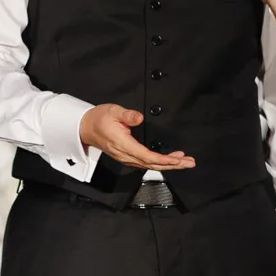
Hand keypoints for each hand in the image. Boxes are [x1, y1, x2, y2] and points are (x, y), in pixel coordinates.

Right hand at [77, 103, 194, 172]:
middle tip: (189, 162)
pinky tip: (170, 160)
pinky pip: (145, 163)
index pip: (146, 156)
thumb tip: (139, 117)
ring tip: (184, 161)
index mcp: (123, 144)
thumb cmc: (99, 119)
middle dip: (172, 165)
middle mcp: (125, 154)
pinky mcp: (127, 157)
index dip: (162, 159)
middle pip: (151, 164)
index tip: (177, 159)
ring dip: (168, 165)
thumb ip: (127, 115)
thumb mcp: (113, 111)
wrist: (85, 127)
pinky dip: (160, 163)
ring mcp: (126, 157)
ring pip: (149, 165)